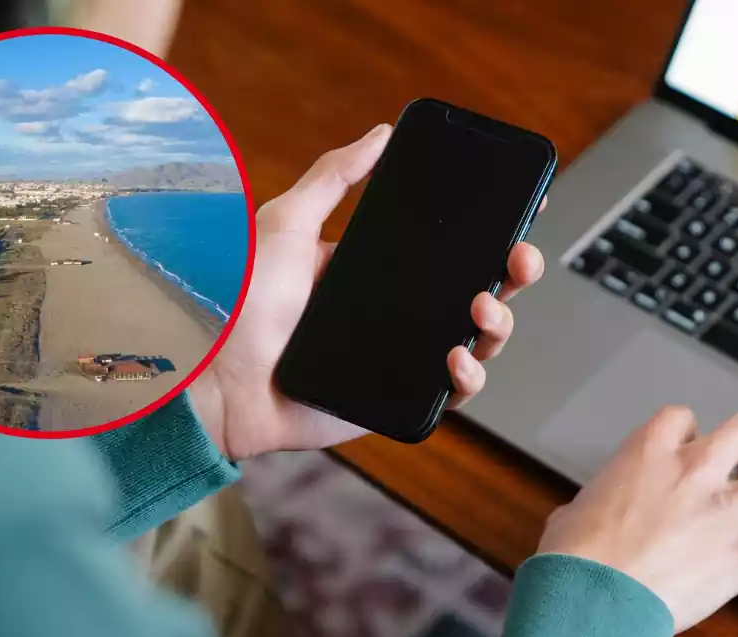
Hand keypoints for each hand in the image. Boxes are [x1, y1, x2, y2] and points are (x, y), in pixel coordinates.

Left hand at [190, 124, 545, 460]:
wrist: (218, 378)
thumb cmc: (240, 302)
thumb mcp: (288, 223)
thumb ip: (333, 177)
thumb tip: (380, 135)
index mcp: (378, 271)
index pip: (449, 250)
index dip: (490, 235)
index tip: (520, 214)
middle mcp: (396, 314)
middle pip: (476, 293)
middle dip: (512, 274)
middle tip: (520, 258)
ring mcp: (400, 358)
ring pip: (475, 342)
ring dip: (497, 324)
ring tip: (483, 307)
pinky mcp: (396, 401)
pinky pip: (450, 393)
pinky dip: (468, 376)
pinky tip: (457, 357)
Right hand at [536, 407, 737, 631]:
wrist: (594, 600)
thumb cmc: (574, 561)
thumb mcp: (570, 516)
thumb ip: (591, 505)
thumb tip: (581, 518)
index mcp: (647, 456)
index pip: (681, 418)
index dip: (689, 432)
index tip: (689, 449)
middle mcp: (695, 473)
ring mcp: (726, 512)